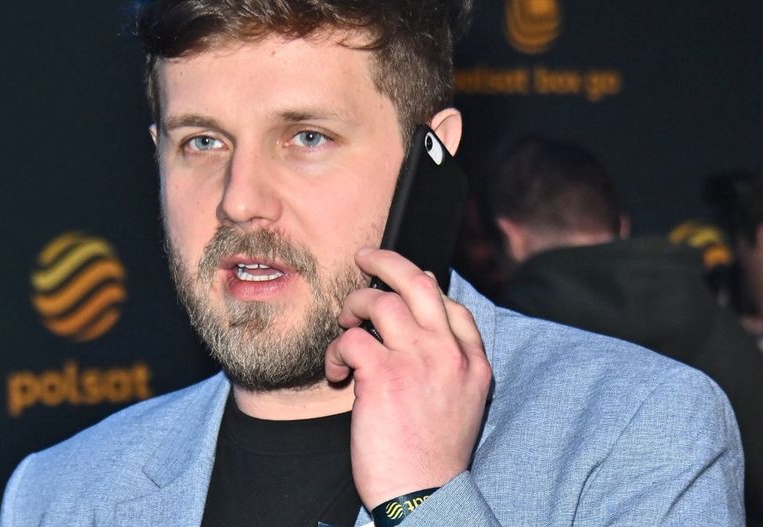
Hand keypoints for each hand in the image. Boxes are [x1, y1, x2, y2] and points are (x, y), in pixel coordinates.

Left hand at [325, 247, 491, 508]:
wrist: (423, 496)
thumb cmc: (432, 455)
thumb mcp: (460, 403)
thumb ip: (447, 362)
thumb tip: (422, 321)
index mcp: (474, 363)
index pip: (450, 304)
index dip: (421, 284)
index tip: (400, 283)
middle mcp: (450, 355)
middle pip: (418, 282)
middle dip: (386, 260)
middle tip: (363, 257)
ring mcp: (419, 361)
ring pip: (380, 301)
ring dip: (354, 306)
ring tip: (345, 325)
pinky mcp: (383, 376)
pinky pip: (351, 338)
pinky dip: (336, 350)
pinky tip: (336, 371)